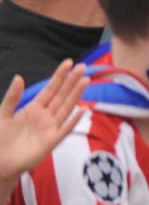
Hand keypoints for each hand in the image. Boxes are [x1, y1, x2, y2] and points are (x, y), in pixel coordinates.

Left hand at [0, 63, 87, 181]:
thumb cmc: (0, 140)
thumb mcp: (2, 114)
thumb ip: (12, 97)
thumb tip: (19, 77)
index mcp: (34, 108)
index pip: (50, 89)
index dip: (60, 76)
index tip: (69, 63)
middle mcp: (45, 116)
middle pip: (62, 95)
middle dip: (72, 81)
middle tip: (82, 66)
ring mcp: (50, 128)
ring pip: (66, 108)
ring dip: (76, 94)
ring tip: (85, 80)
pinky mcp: (51, 141)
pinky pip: (65, 129)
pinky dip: (74, 120)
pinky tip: (83, 109)